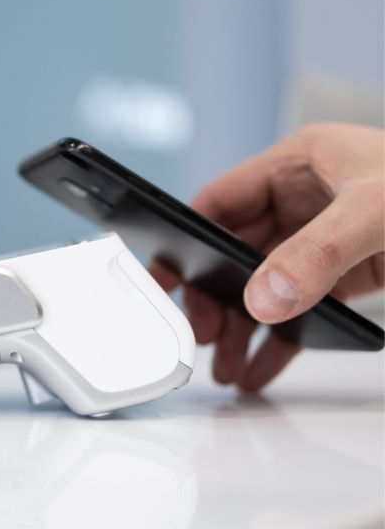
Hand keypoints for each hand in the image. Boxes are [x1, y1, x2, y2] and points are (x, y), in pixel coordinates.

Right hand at [152, 123, 383, 390]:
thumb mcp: (378, 213)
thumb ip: (318, 252)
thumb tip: (265, 297)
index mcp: (299, 163)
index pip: (222, 198)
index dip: (187, 235)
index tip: (165, 274)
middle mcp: (305, 199)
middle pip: (235, 249)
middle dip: (215, 295)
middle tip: (202, 333)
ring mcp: (325, 237)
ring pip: (264, 282)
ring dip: (244, 324)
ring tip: (228, 365)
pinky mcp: (348, 272)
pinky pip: (299, 306)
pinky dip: (281, 337)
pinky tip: (264, 365)